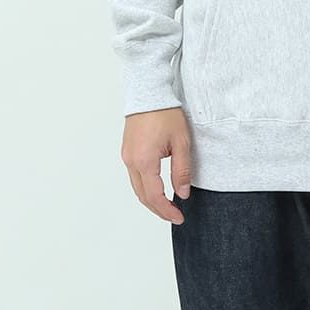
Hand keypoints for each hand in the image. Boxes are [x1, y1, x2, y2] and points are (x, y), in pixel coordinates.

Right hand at [121, 106, 192, 224]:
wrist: (149, 92)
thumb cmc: (166, 113)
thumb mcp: (181, 142)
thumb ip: (182, 170)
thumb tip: (183, 193)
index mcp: (145, 161)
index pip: (155, 196)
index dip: (167, 211)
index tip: (179, 217)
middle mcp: (131, 161)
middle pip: (142, 196)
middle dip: (158, 210)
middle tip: (174, 216)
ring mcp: (127, 156)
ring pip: (137, 188)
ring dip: (151, 200)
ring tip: (167, 206)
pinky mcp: (127, 151)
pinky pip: (134, 176)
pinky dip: (145, 188)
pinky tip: (157, 189)